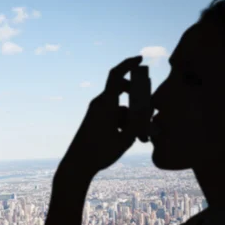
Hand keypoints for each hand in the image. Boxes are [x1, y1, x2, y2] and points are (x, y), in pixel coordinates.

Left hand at [57, 56, 142, 179]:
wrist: (77, 165)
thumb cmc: (99, 153)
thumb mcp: (125, 139)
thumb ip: (138, 123)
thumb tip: (147, 111)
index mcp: (106, 105)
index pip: (116, 76)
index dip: (128, 64)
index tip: (140, 59)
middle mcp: (99, 105)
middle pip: (122, 91)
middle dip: (137, 98)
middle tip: (147, 110)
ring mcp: (96, 112)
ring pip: (120, 107)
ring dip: (131, 118)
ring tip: (141, 138)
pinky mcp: (95, 120)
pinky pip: (114, 115)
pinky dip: (123, 123)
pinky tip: (130, 139)